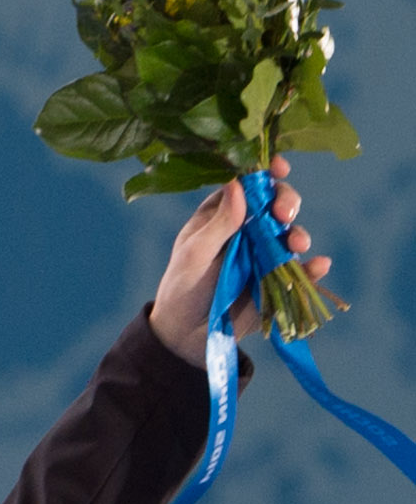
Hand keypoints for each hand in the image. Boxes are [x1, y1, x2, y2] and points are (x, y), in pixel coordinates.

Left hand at [151, 154, 328, 363]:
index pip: (250, 183)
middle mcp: (249, 227)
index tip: (279, 168)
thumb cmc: (184, 287)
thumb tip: (238, 184)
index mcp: (224, 212)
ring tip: (298, 244)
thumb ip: (219, 223)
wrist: (187, 335)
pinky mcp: (276, 278)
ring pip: (291, 233)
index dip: (267, 171)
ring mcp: (265, 252)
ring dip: (299, 234)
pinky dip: (312, 268)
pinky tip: (319, 266)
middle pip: (277, 203)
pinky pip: (300, 270)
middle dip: (286, 201)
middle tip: (284, 214)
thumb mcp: (195, 254)